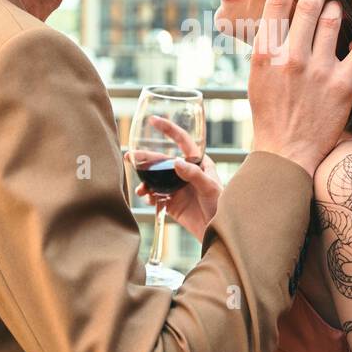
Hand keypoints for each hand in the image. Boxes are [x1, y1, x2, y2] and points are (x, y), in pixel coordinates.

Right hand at [135, 115, 223, 241]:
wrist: (217, 232)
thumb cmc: (221, 206)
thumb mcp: (210, 188)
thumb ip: (194, 174)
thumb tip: (175, 162)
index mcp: (198, 162)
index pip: (182, 141)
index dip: (168, 129)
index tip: (153, 120)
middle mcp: (185, 172)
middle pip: (162, 160)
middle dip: (145, 158)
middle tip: (130, 156)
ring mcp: (177, 187)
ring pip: (156, 178)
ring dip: (145, 181)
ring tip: (140, 189)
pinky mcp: (171, 202)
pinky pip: (155, 195)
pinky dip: (149, 196)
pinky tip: (148, 198)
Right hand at [249, 0, 351, 178]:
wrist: (286, 154)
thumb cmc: (270, 114)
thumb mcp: (256, 77)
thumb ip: (266, 47)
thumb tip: (277, 16)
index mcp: (265, 54)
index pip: (277, 3)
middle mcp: (291, 58)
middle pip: (309, 5)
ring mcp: (319, 71)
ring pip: (334, 19)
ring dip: (336, 10)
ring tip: (336, 12)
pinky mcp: (343, 86)